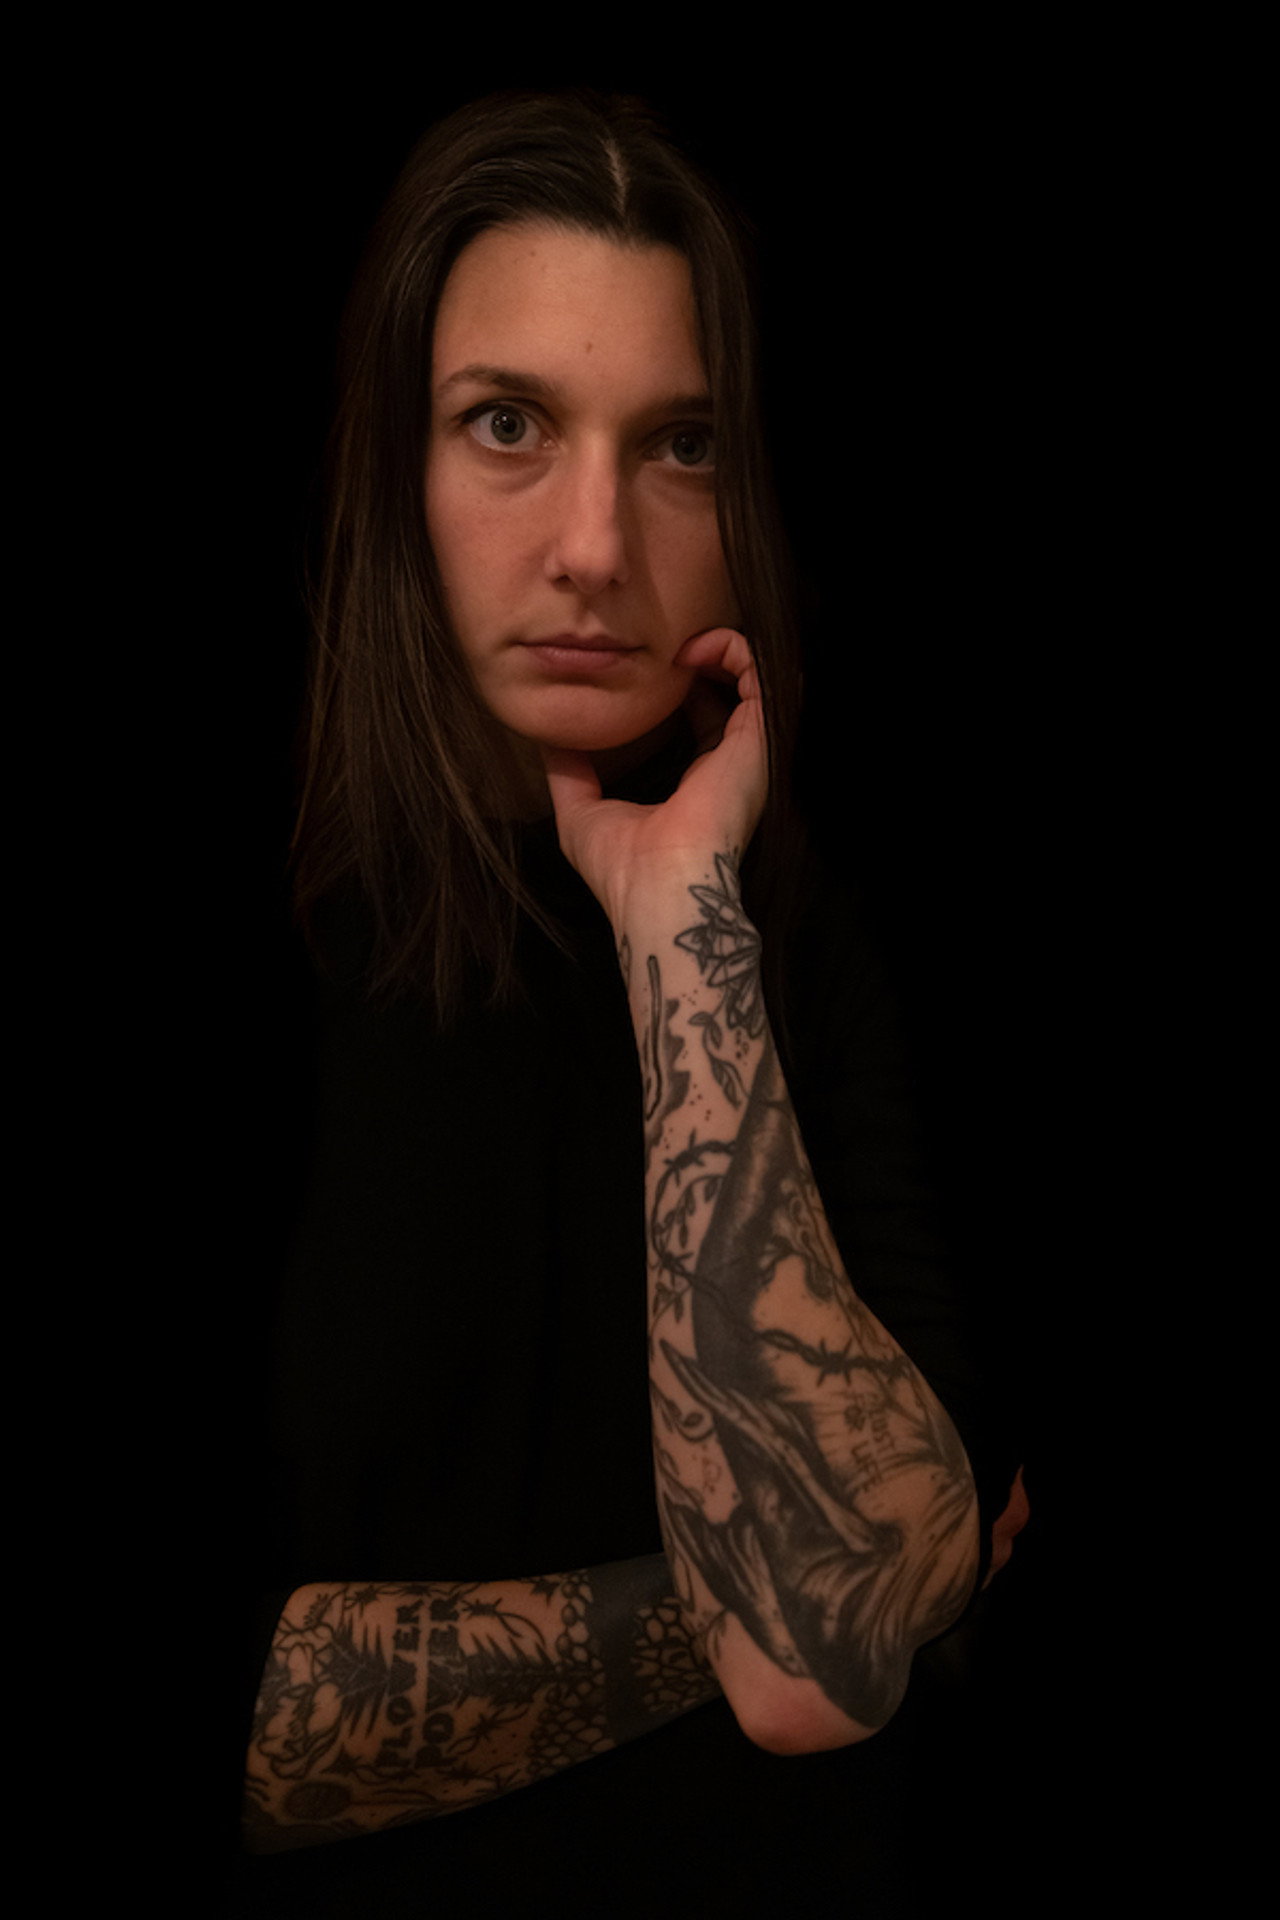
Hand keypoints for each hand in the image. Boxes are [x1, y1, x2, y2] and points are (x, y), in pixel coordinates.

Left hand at [542, 627, 766, 929]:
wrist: (657, 888)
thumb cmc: (623, 867)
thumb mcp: (582, 813)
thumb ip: (570, 774)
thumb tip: (550, 739)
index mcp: (700, 782)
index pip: (707, 720)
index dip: (686, 687)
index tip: (651, 668)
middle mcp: (732, 764)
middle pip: (734, 693)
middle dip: (708, 658)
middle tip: (669, 645)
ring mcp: (749, 751)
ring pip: (754, 677)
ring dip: (721, 646)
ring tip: (681, 641)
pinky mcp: (757, 738)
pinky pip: (759, 673)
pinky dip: (730, 648)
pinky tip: (691, 650)